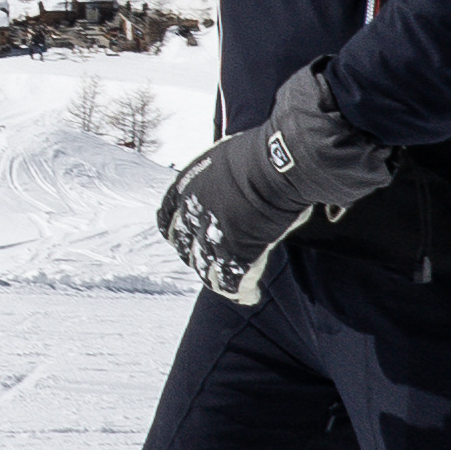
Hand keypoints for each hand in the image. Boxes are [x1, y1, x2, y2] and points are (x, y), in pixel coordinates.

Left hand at [157, 64, 392, 302]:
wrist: (283, 162)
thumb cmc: (264, 153)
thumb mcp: (225, 158)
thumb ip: (217, 178)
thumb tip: (228, 182)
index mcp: (186, 186)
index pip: (167, 217)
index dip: (177, 229)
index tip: (185, 236)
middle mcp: (192, 212)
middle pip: (185, 245)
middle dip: (196, 254)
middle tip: (211, 262)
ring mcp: (212, 234)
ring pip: (206, 267)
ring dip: (217, 276)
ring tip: (230, 284)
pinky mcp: (235, 253)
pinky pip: (232, 282)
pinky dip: (241, 291)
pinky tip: (249, 296)